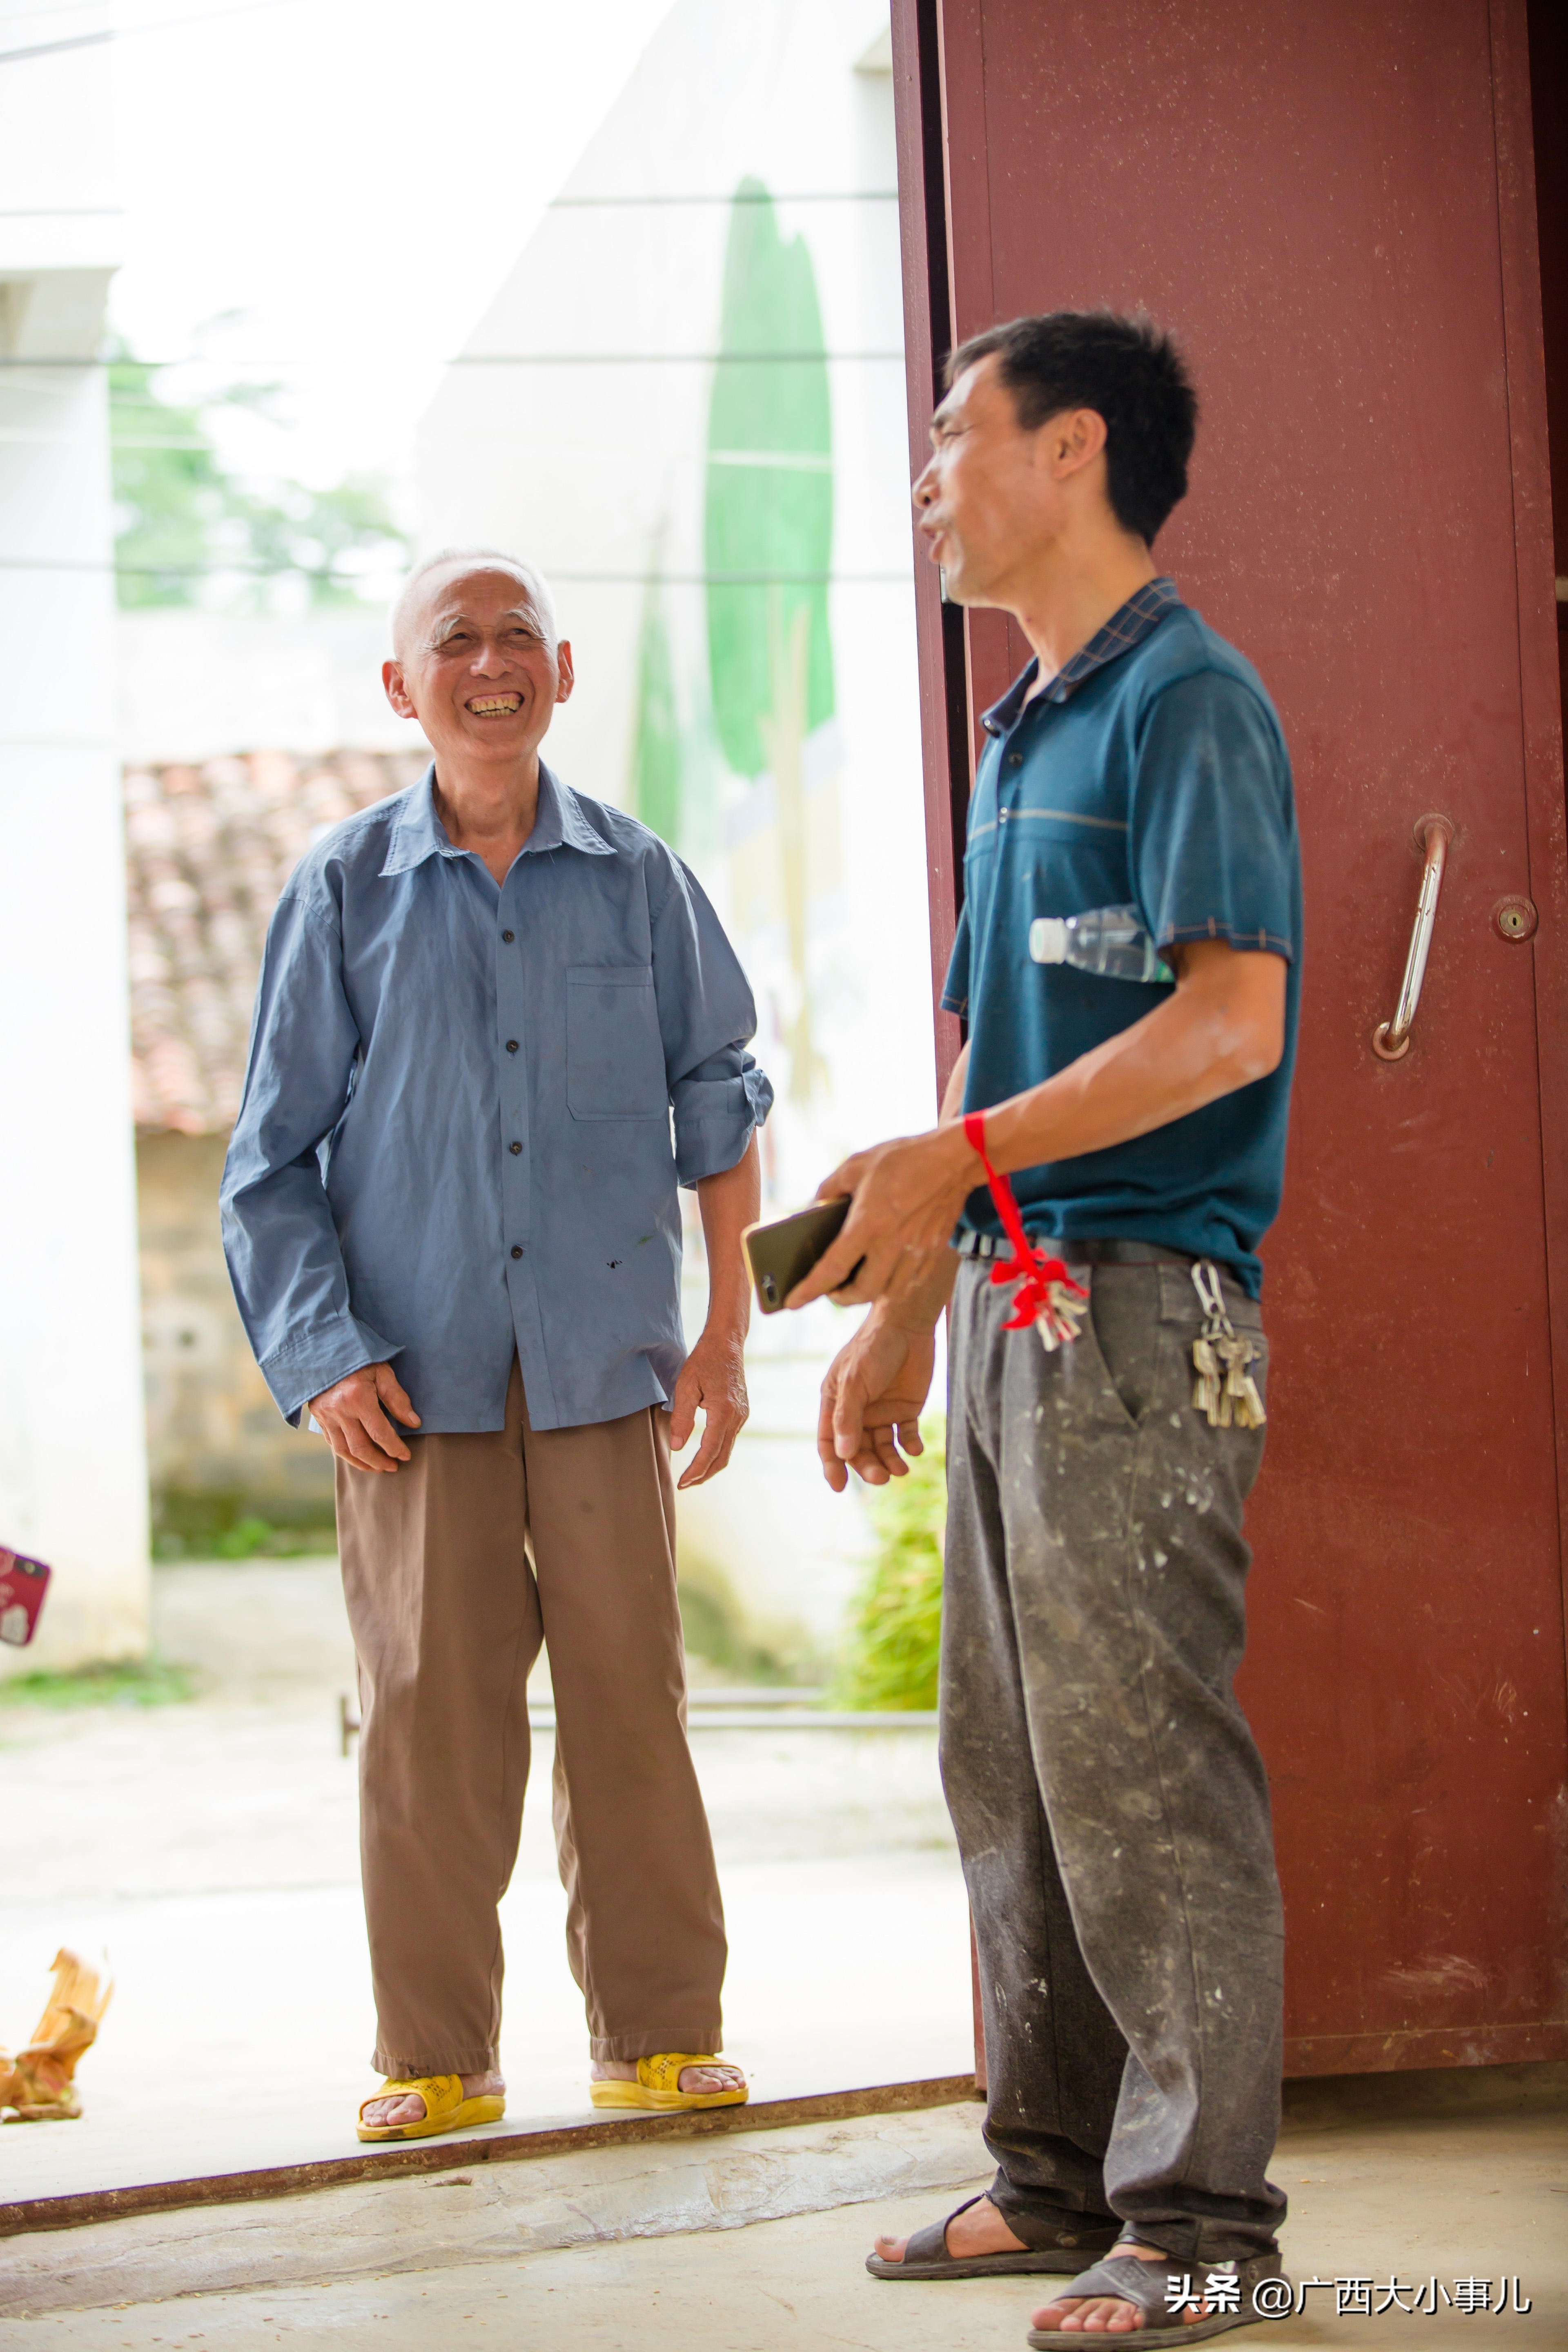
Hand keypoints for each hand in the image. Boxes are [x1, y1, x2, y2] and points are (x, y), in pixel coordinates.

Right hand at [309, 1362, 419, 1472]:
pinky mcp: (318, 1417)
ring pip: (343, 1451)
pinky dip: (346, 1454)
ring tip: (378, 1468)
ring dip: (362, 1463)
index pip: (380, 1433)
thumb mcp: (382, 1372)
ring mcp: (326, 1416)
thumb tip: (414, 1422)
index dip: (394, 1448)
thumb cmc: (358, 1359)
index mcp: (358, 1398)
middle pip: (361, 1447)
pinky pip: (332, 1443)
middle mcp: (340, 1410)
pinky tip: (358, 1457)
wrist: (324, 1350)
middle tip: (393, 1466)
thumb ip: (397, 1398)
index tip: (405, 1455)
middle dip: (379, 1461)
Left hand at [669, 1326, 747, 1488]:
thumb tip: (676, 1446)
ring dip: (710, 1466)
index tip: (681, 1483)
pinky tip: (704, 1454)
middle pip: (722, 1458)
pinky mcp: (741, 1413)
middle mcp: (737, 1417)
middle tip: (684, 1484)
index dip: (695, 1471)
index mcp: (724, 1412)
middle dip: (703, 1475)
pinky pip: (729, 1440)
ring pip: (727, 1451)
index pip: (709, 1451)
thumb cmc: (703, 1361)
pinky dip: (717, 1453)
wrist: (726, 1343)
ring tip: (692, 1475)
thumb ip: (681, 1418)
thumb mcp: (685, 1386)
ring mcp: (741, 1416)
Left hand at [788, 1124, 977, 1307]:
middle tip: (832, 1289)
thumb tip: (815, 1205)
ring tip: (857, 1278)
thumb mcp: (858, 1164)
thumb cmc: (905, 1158)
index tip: (790, 1303)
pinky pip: (909, 1282)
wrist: (956, 1159)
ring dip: (868, 1291)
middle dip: (841, 1297)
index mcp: (868, 1224)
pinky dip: (893, 1283)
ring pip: (887, 1292)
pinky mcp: (932, 1253)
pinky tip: (886, 1269)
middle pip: (861, 1293)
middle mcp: (892, 1245)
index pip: (832, 1268)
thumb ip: (831, 1187)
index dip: (808, 1290)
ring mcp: (916, 1253)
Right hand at [817, 1305, 936, 1490]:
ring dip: (890, 1461)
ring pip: (882, 1447)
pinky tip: (915, 1449)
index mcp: (836, 1403)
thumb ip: (848, 1418)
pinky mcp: (906, 1408)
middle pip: (857, 1449)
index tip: (838, 1486)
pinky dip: (910, 1446)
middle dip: (867, 1466)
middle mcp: (858, 1411)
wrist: (908, 1324)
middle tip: (882, 1478)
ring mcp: (882, 1411)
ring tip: (901, 1470)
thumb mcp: (854, 1382)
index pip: (829, 1441)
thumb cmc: (873, 1348)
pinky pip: (906, 1436)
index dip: (832, 1465)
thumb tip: (843, 1455)